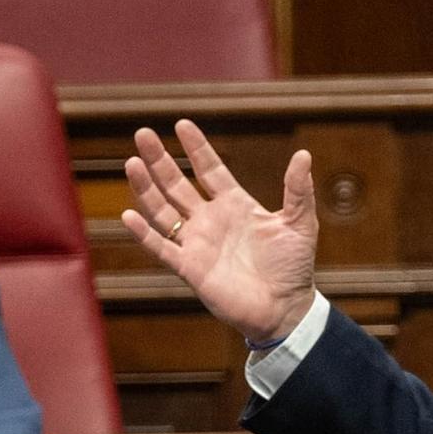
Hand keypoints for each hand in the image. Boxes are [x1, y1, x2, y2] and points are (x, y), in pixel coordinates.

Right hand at [122, 119, 317, 344]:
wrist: (285, 309)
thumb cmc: (293, 268)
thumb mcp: (300, 223)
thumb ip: (298, 190)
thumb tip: (303, 155)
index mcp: (234, 205)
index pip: (210, 170)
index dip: (196, 148)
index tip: (181, 125)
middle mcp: (210, 220)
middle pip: (177, 184)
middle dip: (159, 160)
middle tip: (142, 133)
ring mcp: (196, 243)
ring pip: (163, 210)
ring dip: (146, 188)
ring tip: (132, 162)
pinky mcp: (189, 268)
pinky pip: (161, 247)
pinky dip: (144, 233)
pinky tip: (129, 215)